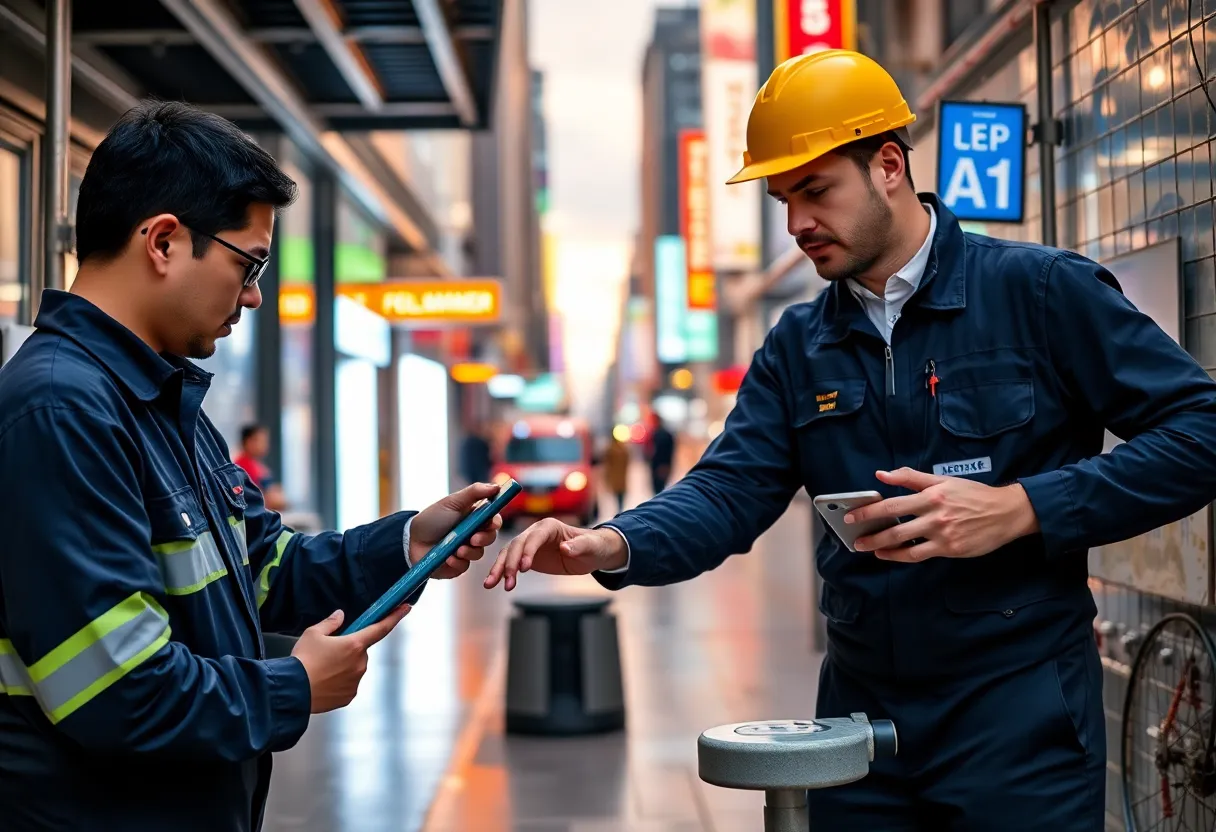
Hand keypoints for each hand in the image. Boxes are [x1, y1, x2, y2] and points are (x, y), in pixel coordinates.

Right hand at [291, 604, 410, 712]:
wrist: (292, 691)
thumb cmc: (302, 661)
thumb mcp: (313, 633)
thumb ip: (330, 623)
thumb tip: (340, 616)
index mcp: (355, 644)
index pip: (380, 627)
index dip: (395, 617)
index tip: (406, 608)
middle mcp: (360, 663)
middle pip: (360, 651)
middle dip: (348, 650)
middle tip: (327, 653)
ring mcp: (356, 681)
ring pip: (354, 668)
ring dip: (343, 667)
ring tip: (320, 670)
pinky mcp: (349, 696)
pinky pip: (348, 685)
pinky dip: (339, 682)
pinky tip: (323, 683)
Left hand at [410, 482, 503, 578]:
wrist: (411, 540)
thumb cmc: (432, 518)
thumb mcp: (453, 501)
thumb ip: (475, 492)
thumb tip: (497, 486)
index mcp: (474, 518)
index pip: (494, 520)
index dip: (495, 523)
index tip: (491, 523)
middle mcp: (473, 534)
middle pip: (490, 538)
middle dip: (484, 538)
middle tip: (473, 538)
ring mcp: (466, 550)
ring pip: (479, 553)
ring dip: (469, 551)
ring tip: (456, 549)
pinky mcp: (458, 565)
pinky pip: (465, 566)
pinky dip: (457, 562)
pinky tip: (448, 558)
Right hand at [483, 518, 627, 590]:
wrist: (591, 553)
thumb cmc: (593, 546)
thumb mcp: (591, 547)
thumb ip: (579, 546)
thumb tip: (565, 548)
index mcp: (549, 526)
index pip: (534, 537)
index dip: (527, 551)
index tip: (524, 568)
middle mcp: (535, 532)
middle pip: (517, 545)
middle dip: (509, 563)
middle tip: (507, 581)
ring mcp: (529, 544)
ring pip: (508, 554)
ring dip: (499, 569)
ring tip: (490, 585)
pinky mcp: (526, 556)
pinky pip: (510, 563)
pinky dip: (501, 572)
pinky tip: (493, 583)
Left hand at [846, 468, 1039, 562]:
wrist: (1005, 512)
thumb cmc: (973, 494)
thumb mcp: (943, 480)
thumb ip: (911, 477)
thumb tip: (882, 474)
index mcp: (931, 495)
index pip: (892, 504)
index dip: (869, 511)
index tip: (852, 515)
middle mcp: (934, 515)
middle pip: (894, 526)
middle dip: (870, 533)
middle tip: (854, 538)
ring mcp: (942, 534)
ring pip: (904, 544)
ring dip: (881, 547)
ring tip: (867, 548)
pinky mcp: (950, 549)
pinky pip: (919, 555)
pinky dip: (900, 556)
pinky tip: (888, 555)